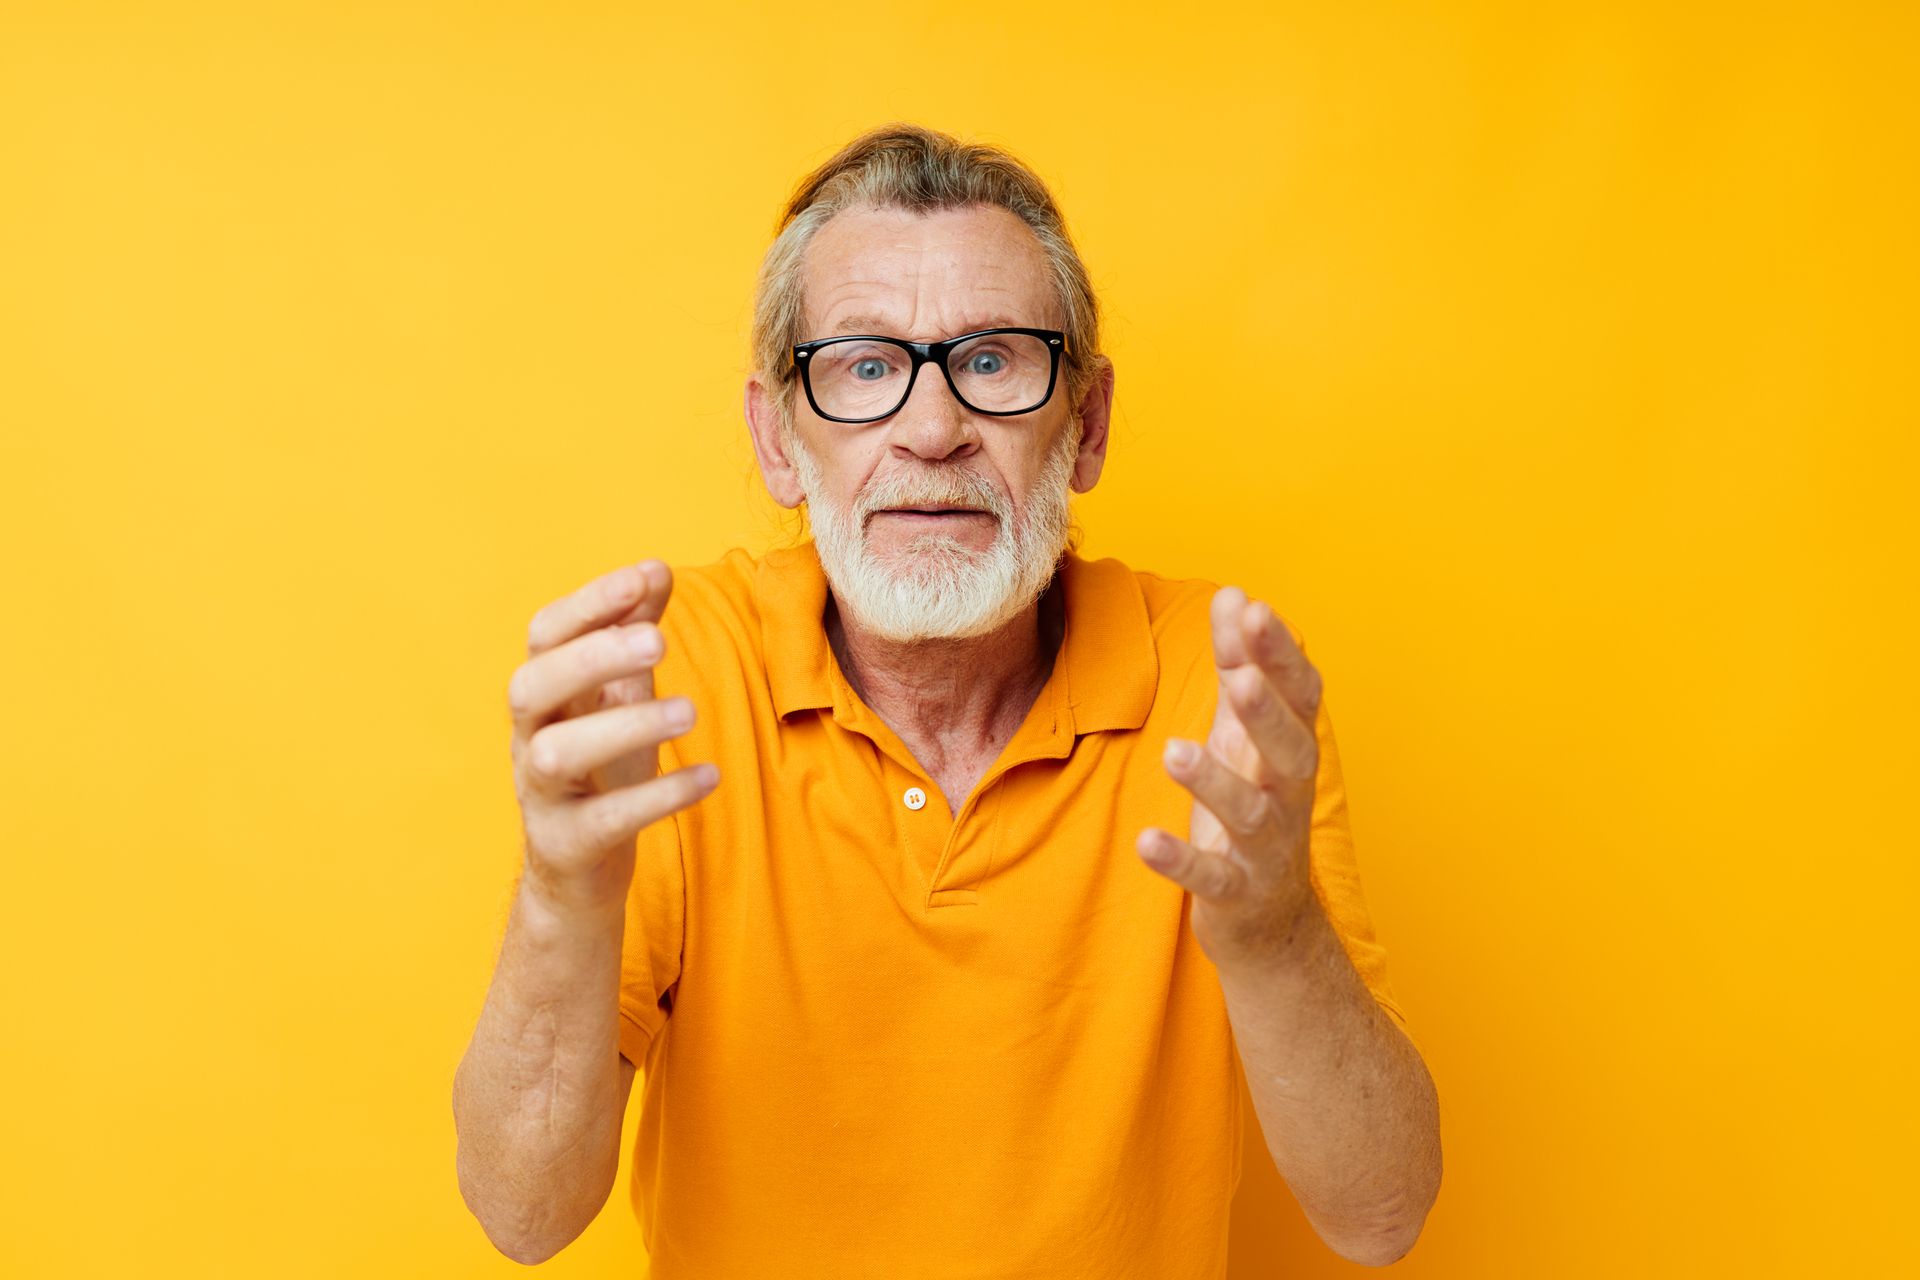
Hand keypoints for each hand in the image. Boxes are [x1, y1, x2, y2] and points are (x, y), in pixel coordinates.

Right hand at [507, 560, 718, 912]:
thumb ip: (633, 634)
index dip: (591, 603)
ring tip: (690, 712)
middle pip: (532, 685)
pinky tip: (708, 777)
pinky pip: (606, 819)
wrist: (577, 869)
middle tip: (658, 641)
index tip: (646, 575)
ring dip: (625, 726)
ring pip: (558, 753)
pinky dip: (658, 796)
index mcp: (545, 694)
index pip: (546, 633)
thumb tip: (655, 568)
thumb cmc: (600, 770)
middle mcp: (529, 737)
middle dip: (592, 657)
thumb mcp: (619, 697)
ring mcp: (541, 794)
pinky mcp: (567, 843)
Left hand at [1137, 585, 1321, 964]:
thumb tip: (1235, 594)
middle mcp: (1287, 795)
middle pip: (1292, 750)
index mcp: (1289, 749)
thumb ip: (1239, 663)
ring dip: (1215, 783)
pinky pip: (1213, 878)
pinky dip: (1182, 861)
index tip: (1253, 610)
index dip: (1280, 655)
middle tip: (1239, 677)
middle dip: (1268, 713)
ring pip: (1251, 814)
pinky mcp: (1237, 891)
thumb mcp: (1244, 732)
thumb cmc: (1255, 804)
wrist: (1270, 918)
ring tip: (1174, 751)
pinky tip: (1147, 841)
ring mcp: (1265, 847)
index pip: (1299, 695)